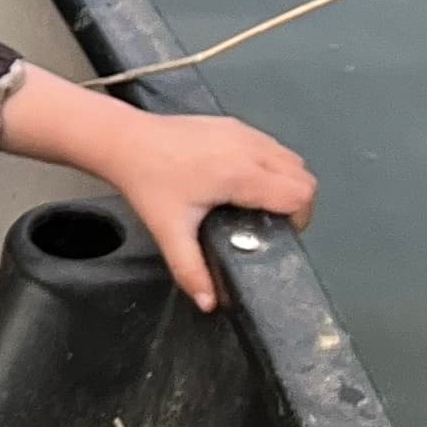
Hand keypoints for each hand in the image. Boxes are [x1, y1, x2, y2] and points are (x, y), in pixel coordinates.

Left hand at [0, 69, 315, 310]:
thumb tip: (209, 303)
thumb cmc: (147, 183)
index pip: (299, 194)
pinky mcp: (233, 123)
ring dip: (283, 182)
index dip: (297, 218)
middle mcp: (249, 148)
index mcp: (241, 174)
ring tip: (255, 203)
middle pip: (303, 176)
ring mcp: (243, 131)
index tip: (274, 232)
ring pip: (289, 157)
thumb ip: (191, 270)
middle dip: (295, 203)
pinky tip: (241, 180)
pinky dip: (269, 164)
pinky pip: (270, 145)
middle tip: (266, 222)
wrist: (124, 141)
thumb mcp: (169, 231)